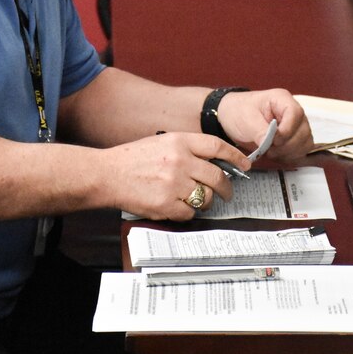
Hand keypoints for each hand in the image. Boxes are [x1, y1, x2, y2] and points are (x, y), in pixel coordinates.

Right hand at [104, 132, 251, 220]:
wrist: (107, 174)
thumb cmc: (133, 159)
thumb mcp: (162, 143)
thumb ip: (188, 149)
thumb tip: (215, 161)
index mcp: (179, 141)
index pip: (217, 147)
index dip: (235, 156)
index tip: (245, 165)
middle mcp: (179, 161)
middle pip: (217, 176)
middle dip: (226, 187)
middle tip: (227, 192)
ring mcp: (173, 183)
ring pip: (205, 197)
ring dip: (206, 201)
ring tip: (197, 200)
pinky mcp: (165, 204)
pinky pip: (189, 212)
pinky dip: (187, 212)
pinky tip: (177, 206)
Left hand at [217, 89, 313, 160]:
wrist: (231, 117)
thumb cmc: (238, 111)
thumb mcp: (246, 119)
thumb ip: (260, 131)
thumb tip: (270, 143)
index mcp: (282, 100)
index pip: (296, 114)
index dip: (287, 130)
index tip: (274, 140)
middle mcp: (293, 112)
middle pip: (304, 131)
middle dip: (287, 145)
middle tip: (269, 149)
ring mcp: (295, 125)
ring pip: (305, 143)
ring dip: (289, 152)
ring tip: (271, 152)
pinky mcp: (294, 138)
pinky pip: (302, 150)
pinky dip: (291, 156)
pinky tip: (277, 155)